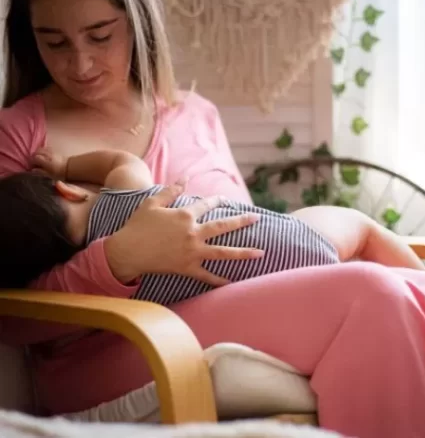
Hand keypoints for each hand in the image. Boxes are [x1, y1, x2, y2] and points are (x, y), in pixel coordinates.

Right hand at [31, 147, 66, 178]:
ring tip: (39, 159)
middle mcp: (47, 154)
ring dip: (38, 153)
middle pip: (36, 152)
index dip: (31, 162)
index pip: (33, 158)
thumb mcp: (49, 175)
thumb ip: (40, 172)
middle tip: (35, 163)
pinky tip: (45, 156)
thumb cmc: (60, 174)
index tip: (32, 167)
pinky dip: (44, 151)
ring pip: (41, 149)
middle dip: (34, 157)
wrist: (71, 168)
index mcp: (44, 161)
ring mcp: (51, 151)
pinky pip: (46, 148)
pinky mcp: (55, 150)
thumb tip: (33, 170)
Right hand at [104, 186, 262, 285]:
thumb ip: (171, 191)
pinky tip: (232, 283)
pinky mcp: (188, 268)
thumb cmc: (138, 226)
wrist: (127, 252)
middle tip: (257, 218)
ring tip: (260, 253)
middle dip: (242, 221)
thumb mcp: (153, 203)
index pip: (206, 205)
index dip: (216, 201)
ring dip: (243, 252)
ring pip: (223, 252)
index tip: (223, 200)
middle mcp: (193, 233)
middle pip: (223, 226)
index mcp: (185, 215)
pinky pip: (207, 276)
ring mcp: (192, 252)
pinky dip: (219, 280)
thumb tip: (185, 178)